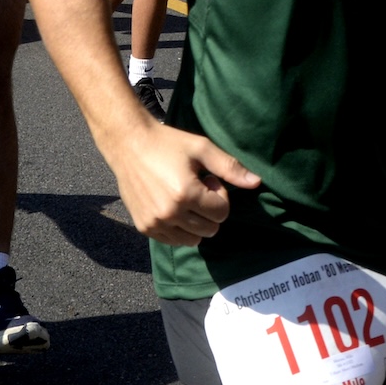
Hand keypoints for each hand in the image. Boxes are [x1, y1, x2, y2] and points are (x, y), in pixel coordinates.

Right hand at [107, 122, 261, 244]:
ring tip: (183, 196)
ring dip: (195, 222)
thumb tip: (257, 183)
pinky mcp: (144, 227)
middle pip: (210, 229)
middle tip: (196, 187)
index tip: (207, 179)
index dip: (219, 195)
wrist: (128, 144)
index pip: (222, 213)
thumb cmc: (168, 143)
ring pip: (193, 240)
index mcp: (186, 194)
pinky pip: (173, 241)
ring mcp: (155, 223)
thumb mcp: (201, 148)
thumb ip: (230, 167)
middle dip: (209, 210)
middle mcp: (169, 213)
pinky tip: (171, 204)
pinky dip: (179, 228)